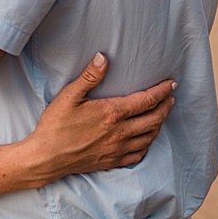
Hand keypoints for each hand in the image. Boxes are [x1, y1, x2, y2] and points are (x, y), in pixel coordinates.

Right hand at [18, 53, 175, 187]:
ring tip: (161, 114)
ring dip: (159, 124)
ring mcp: (118, 149)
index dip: (162, 91)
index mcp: (112, 113)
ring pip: (150, 137)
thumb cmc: (55, 126)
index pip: (147, 100)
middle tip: (171, 97)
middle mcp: (120, 132)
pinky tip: (146, 138)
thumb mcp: (69, 96)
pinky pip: (139, 155)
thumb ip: (89, 76)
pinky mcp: (112, 162)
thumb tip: (103, 57)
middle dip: (166, 106)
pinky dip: (148, 144)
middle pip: (155, 118)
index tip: (171, 84)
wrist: (46, 158)